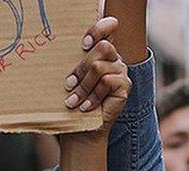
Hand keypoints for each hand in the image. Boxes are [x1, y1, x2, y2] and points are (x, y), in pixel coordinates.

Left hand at [63, 17, 130, 137]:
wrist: (82, 128)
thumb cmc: (75, 101)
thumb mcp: (72, 77)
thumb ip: (75, 60)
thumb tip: (63, 45)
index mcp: (101, 51)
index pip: (108, 26)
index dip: (98, 29)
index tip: (83, 45)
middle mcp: (114, 59)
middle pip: (102, 47)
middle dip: (81, 68)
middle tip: (68, 85)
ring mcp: (121, 72)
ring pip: (99, 67)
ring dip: (83, 86)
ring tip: (73, 101)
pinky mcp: (125, 86)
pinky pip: (106, 82)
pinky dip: (93, 96)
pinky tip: (86, 107)